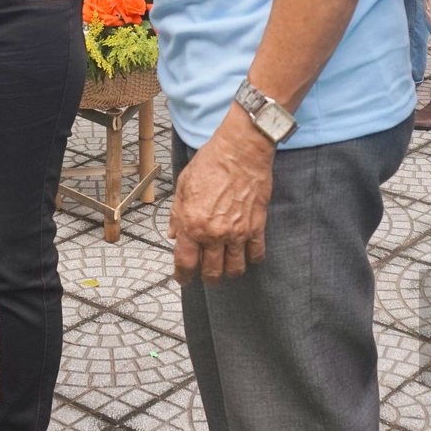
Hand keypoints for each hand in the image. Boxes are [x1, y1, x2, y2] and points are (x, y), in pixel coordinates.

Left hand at [170, 109, 273, 284]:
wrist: (240, 151)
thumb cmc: (210, 163)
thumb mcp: (183, 185)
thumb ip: (176, 214)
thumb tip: (174, 233)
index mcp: (191, 224)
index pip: (185, 263)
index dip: (183, 276)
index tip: (183, 278)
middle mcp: (213, 234)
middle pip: (211, 272)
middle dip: (207, 278)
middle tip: (206, 275)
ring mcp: (237, 233)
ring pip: (234, 269)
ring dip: (229, 271)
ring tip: (227, 267)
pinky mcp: (256, 227)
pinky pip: (256, 254)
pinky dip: (252, 258)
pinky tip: (247, 254)